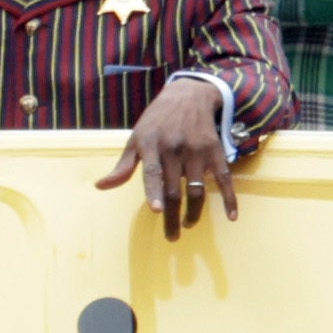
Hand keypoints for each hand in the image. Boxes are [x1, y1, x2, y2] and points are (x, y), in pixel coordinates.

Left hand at [96, 78, 236, 240]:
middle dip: (173, 217)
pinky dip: (229, 198)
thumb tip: (101, 186)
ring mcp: (197, 150)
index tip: (157, 210)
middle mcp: (174, 148)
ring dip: (194, 212)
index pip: (153, 172)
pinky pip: (224, 178)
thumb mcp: (135, 138)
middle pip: (175, 189)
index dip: (154, 191)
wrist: (188, 95)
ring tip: (188, 224)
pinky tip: (231, 216)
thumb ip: (123, 166)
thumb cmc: (156, 121)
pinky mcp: (215, 151)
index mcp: (151, 145)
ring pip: (197, 190)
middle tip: (171, 237)